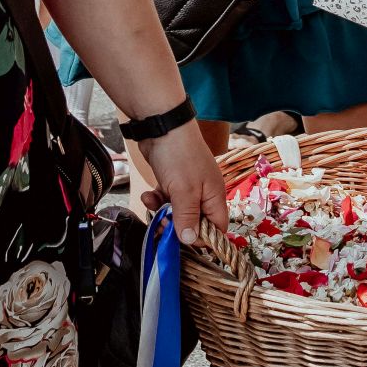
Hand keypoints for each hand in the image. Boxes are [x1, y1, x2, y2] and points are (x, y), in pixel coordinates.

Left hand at [134, 120, 226, 247]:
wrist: (162, 126)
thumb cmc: (179, 157)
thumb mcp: (183, 192)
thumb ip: (187, 218)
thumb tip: (190, 240)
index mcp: (214, 196)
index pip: (217, 228)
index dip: (202, 238)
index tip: (183, 238)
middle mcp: (204, 193)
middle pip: (196, 222)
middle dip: (177, 226)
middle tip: (162, 225)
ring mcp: (188, 186)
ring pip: (178, 211)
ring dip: (164, 213)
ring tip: (153, 206)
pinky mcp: (174, 180)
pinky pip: (167, 199)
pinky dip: (157, 200)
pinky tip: (149, 194)